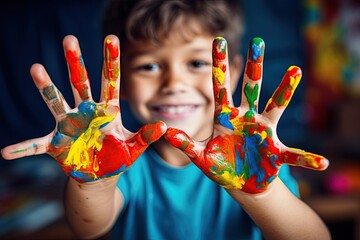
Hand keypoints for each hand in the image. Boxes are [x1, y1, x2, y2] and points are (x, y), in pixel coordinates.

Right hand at [1, 35, 165, 181]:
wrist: (101, 175)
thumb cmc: (118, 157)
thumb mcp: (134, 147)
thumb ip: (146, 136)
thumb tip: (164, 125)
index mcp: (107, 111)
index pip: (110, 81)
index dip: (110, 61)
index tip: (111, 38)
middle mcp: (85, 112)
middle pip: (80, 83)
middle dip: (75, 62)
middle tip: (70, 39)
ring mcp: (69, 125)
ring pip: (56, 101)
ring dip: (46, 87)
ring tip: (36, 68)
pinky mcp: (56, 144)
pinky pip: (35, 145)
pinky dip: (22, 148)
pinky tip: (6, 152)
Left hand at [165, 37, 328, 193]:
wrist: (239, 183)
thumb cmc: (220, 167)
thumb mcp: (200, 156)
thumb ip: (185, 143)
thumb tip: (165, 130)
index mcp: (225, 118)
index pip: (221, 87)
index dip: (219, 65)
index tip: (217, 41)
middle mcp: (246, 118)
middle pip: (250, 87)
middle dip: (253, 66)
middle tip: (257, 41)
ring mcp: (262, 130)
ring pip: (275, 105)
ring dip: (285, 89)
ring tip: (295, 70)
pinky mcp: (275, 149)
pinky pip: (293, 154)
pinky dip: (306, 159)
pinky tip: (321, 163)